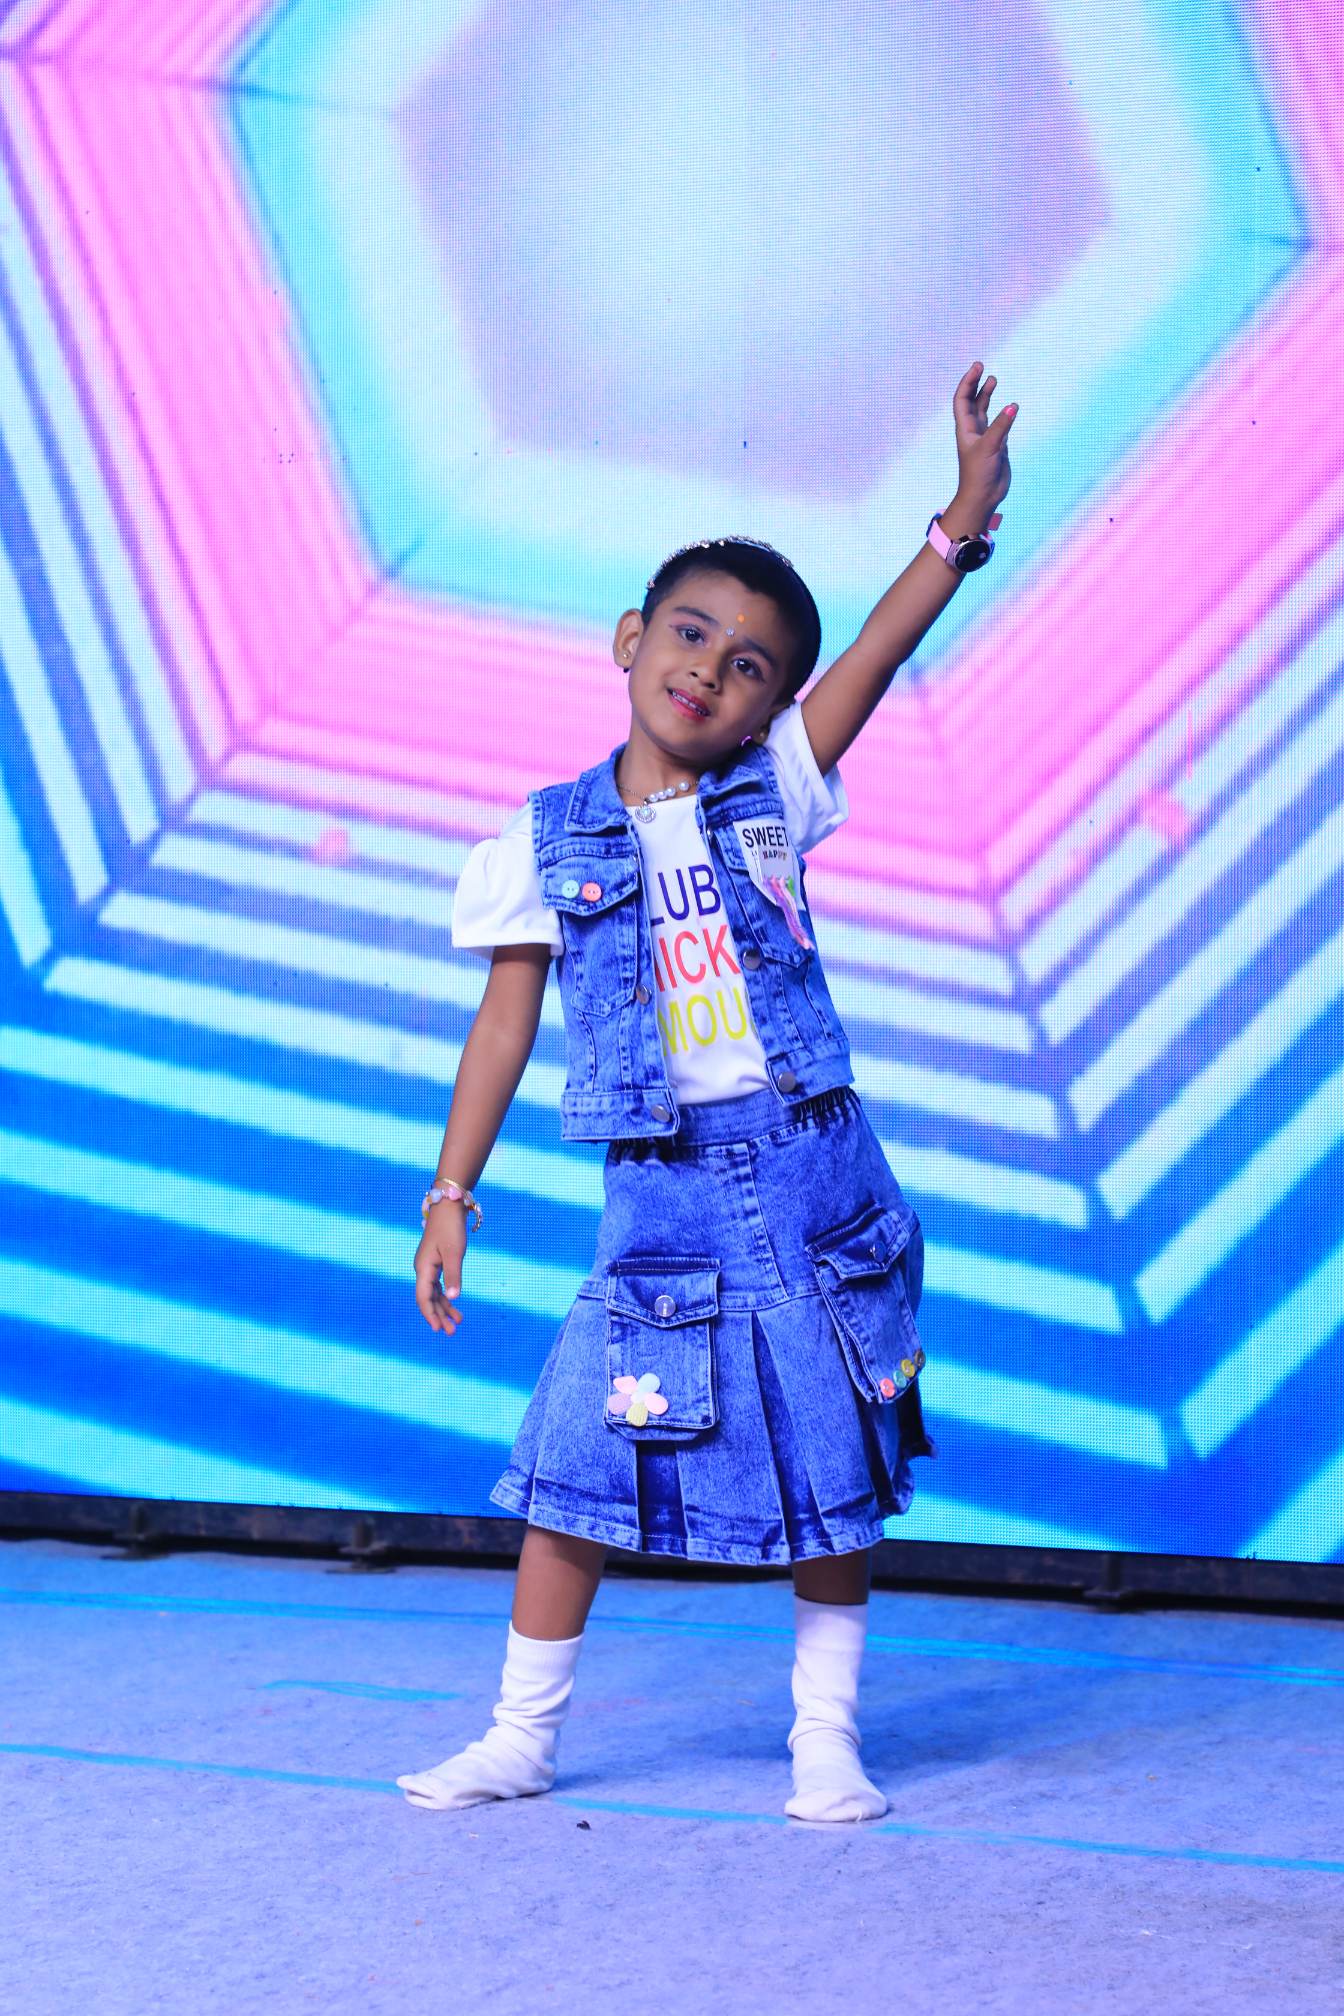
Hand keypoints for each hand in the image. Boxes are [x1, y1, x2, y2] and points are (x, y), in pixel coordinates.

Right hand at [414, 1206, 466, 1334]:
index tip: (438, 1329)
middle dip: (439, 1316)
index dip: (430, 1314)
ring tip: (457, 1323)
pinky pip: (438, 1285)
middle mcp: (423, 1269)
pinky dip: (446, 1296)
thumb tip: (453, 1298)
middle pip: (428, 1298)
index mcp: (423, 1268)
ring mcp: (428, 1266)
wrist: (449, 1206)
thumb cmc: (451, 1228)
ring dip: (444, 1308)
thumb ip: (453, 1275)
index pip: (423, 1298)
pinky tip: (454, 1305)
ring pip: (434, 1293)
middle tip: (451, 1332)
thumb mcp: (455, 1253)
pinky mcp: (436, 1262)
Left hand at [952, 360, 1017, 520]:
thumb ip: (1001, 427)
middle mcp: (973, 430)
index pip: (963, 399)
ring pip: (983, 410)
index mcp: (965, 428)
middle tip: (981, 366)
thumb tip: (1012, 406)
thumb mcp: (990, 447)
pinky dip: (1003, 412)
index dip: (968, 382)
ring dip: (986, 394)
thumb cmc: (979, 474)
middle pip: (971, 401)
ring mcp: (984, 436)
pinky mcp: (996, 444)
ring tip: (993, 379)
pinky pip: (998, 423)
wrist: (983, 496)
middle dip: (975, 383)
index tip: (978, 367)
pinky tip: (1010, 406)